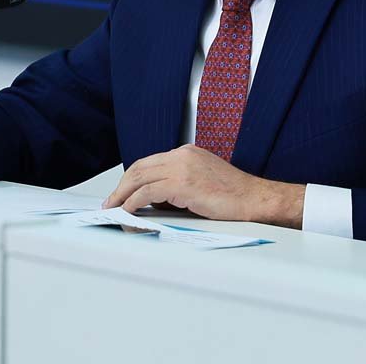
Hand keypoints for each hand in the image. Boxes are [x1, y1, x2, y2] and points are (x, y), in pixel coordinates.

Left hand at [102, 144, 304, 227]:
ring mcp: (182, 167)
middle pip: (140, 167)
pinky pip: (147, 192)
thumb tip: (154, 201)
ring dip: (122, 195)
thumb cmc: (234, 196)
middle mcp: (182, 155)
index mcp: (186, 152)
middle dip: (121, 186)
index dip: (131, 178)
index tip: (122, 193)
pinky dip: (133, 202)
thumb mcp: (202, 181)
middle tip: (111, 202)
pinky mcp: (183, 184)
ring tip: (114, 209)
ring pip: (139, 178)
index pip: (149, 162)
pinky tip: (129, 212)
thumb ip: (179, 184)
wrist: (255, 199)